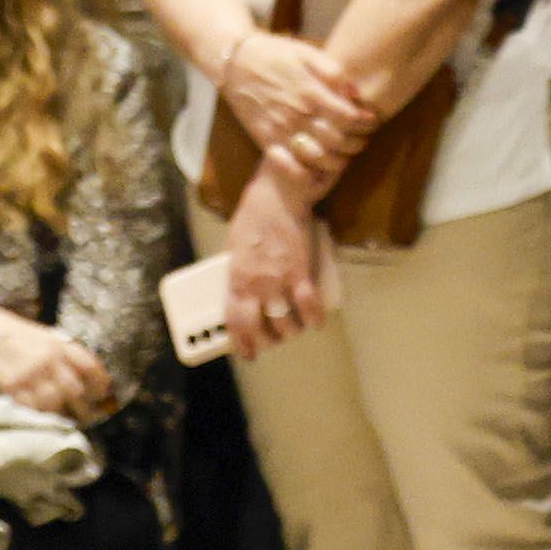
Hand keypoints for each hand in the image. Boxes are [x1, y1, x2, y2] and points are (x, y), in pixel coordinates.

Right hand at [0, 304, 122, 420]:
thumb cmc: (11, 332)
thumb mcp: (42, 334)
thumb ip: (61, 351)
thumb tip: (81, 373)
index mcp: (58, 344)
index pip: (89, 366)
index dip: (100, 383)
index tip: (103, 394)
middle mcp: (48, 360)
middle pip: (76, 391)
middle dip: (85, 407)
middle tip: (88, 416)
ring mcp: (30, 375)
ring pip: (55, 403)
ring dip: (63, 413)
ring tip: (66, 419)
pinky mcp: (12, 388)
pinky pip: (34, 408)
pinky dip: (42, 414)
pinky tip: (45, 415)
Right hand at [216, 28, 376, 182]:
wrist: (235, 62)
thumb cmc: (274, 54)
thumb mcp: (306, 52)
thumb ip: (333, 71)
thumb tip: (355, 92)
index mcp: (310, 92)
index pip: (347, 116)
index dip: (365, 122)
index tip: (372, 120)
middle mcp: (297, 114)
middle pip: (336, 139)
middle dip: (356, 142)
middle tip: (364, 140)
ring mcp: (280, 129)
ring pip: (316, 156)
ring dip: (336, 161)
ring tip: (346, 156)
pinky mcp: (265, 140)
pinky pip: (286, 165)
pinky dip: (303, 173)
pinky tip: (315, 172)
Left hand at [221, 177, 331, 354]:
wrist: (276, 196)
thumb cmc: (253, 216)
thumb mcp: (234, 248)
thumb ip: (238, 272)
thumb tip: (242, 289)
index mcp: (236, 280)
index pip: (235, 322)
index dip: (241, 343)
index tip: (248, 353)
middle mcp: (255, 286)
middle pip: (260, 328)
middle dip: (268, 342)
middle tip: (275, 342)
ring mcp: (278, 281)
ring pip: (285, 322)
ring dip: (292, 331)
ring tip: (296, 330)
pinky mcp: (300, 272)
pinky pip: (309, 305)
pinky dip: (314, 317)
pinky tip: (316, 323)